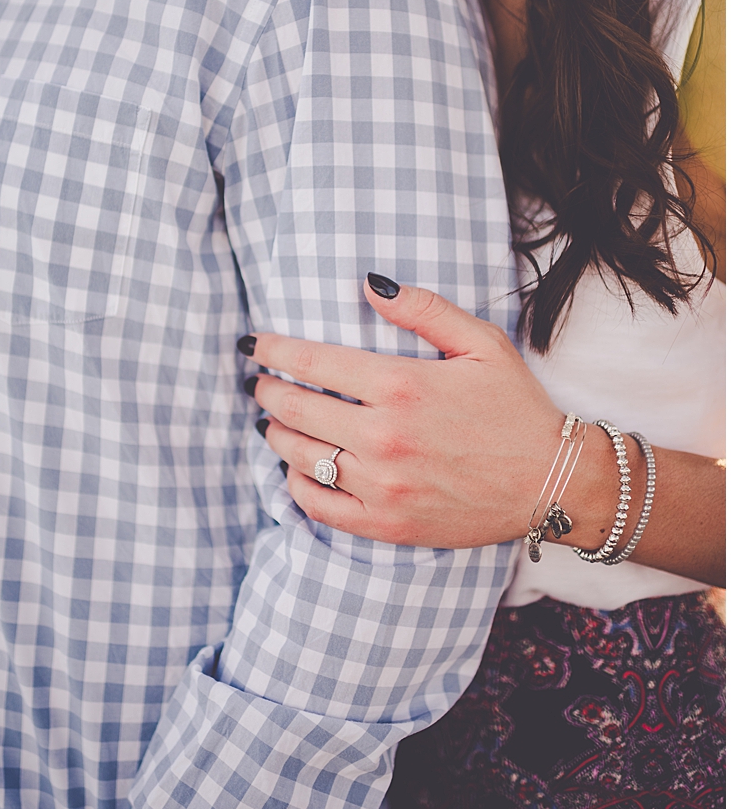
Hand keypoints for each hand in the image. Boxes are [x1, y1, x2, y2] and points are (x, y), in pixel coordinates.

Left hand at [247, 276, 576, 548]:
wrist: (553, 483)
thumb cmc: (515, 407)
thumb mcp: (480, 342)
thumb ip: (422, 308)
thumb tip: (369, 284)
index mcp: (401, 386)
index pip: (312, 361)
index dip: (274, 351)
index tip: (254, 346)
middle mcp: (384, 437)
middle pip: (296, 409)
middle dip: (268, 392)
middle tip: (260, 384)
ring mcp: (383, 485)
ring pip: (302, 456)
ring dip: (277, 434)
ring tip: (274, 422)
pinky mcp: (389, 524)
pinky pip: (320, 507)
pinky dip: (296, 486)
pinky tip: (295, 469)